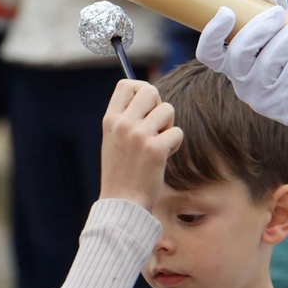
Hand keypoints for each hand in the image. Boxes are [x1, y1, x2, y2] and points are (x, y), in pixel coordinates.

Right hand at [99, 80, 183, 209]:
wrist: (122, 203)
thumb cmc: (121, 172)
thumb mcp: (113, 140)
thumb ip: (126, 118)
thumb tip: (150, 95)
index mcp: (110, 120)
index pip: (126, 84)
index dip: (140, 89)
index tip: (145, 105)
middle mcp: (123, 124)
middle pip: (150, 91)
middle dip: (158, 104)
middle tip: (156, 124)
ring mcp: (139, 136)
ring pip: (168, 109)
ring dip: (168, 125)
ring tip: (158, 143)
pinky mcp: (156, 150)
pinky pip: (177, 132)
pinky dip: (174, 144)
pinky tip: (163, 157)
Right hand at [196, 0, 287, 146]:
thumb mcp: (285, 29)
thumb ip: (272, 4)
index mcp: (234, 65)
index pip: (208, 54)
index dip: (211, 34)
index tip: (227, 11)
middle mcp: (242, 85)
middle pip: (237, 55)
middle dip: (259, 28)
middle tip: (279, 12)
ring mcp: (262, 100)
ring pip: (268, 62)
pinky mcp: (285, 108)